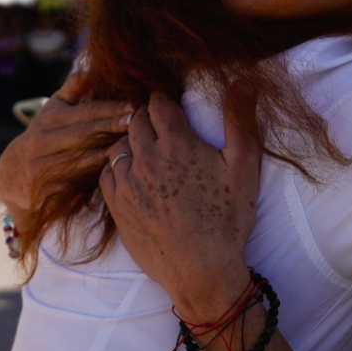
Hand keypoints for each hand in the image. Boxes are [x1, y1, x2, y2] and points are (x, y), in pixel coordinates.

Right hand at [0, 73, 131, 230]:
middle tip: (136, 121)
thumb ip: (72, 90)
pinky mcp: (49, 186)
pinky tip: (117, 169)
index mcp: (50, 119)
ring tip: (134, 144)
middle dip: (111, 126)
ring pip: (83, 156)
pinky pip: (77, 179)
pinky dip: (98, 173)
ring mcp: (46, 164)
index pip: (85, 112)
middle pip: (85, 132)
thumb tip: (91, 67)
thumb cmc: (42, 139)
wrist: (13, 178)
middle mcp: (45, 140)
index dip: (110, 109)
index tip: (133, 105)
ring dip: (108, 150)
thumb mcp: (51, 112)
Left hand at [99, 91, 260, 322]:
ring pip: (118, 145)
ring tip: (148, 154)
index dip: (165, 102)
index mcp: (177, 142)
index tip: (172, 109)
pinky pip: (106, 173)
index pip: (158, 102)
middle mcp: (145, 157)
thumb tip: (245, 80)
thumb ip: (240, 120)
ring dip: (131, 143)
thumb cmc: (228, 220)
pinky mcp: (115, 204)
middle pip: (135, 119)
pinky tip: (135, 178)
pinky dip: (118, 169)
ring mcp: (126, 182)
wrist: (201, 271)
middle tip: (162, 130)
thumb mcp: (243, 167)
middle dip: (147, 119)